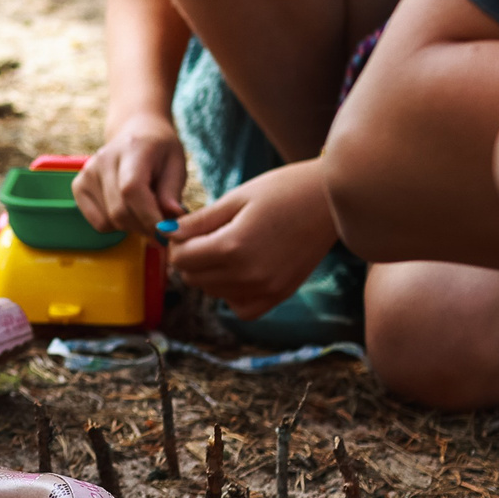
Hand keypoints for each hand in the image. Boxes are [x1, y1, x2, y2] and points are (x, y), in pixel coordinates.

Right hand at [74, 112, 188, 235]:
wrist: (135, 131)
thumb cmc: (159, 151)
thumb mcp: (176, 165)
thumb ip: (173, 193)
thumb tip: (170, 222)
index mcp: (133, 148)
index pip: (132, 189)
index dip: (148, 217)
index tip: (166, 233)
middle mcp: (104, 159)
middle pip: (119, 211)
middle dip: (144, 227)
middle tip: (161, 227)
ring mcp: (87, 172)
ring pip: (109, 221)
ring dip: (131, 227)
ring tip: (144, 210)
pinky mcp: (78, 185)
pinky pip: (98, 222)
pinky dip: (115, 225)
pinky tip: (126, 209)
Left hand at [165, 160, 339, 321]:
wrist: (331, 200)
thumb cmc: (283, 189)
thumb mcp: (236, 198)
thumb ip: (199, 221)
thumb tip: (167, 234)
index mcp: (233, 247)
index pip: (182, 259)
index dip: (177, 244)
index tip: (184, 230)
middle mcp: (248, 275)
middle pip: (194, 279)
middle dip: (190, 258)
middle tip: (202, 236)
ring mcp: (266, 289)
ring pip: (214, 292)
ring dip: (209, 274)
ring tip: (224, 247)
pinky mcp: (280, 294)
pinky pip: (241, 308)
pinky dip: (232, 293)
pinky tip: (238, 270)